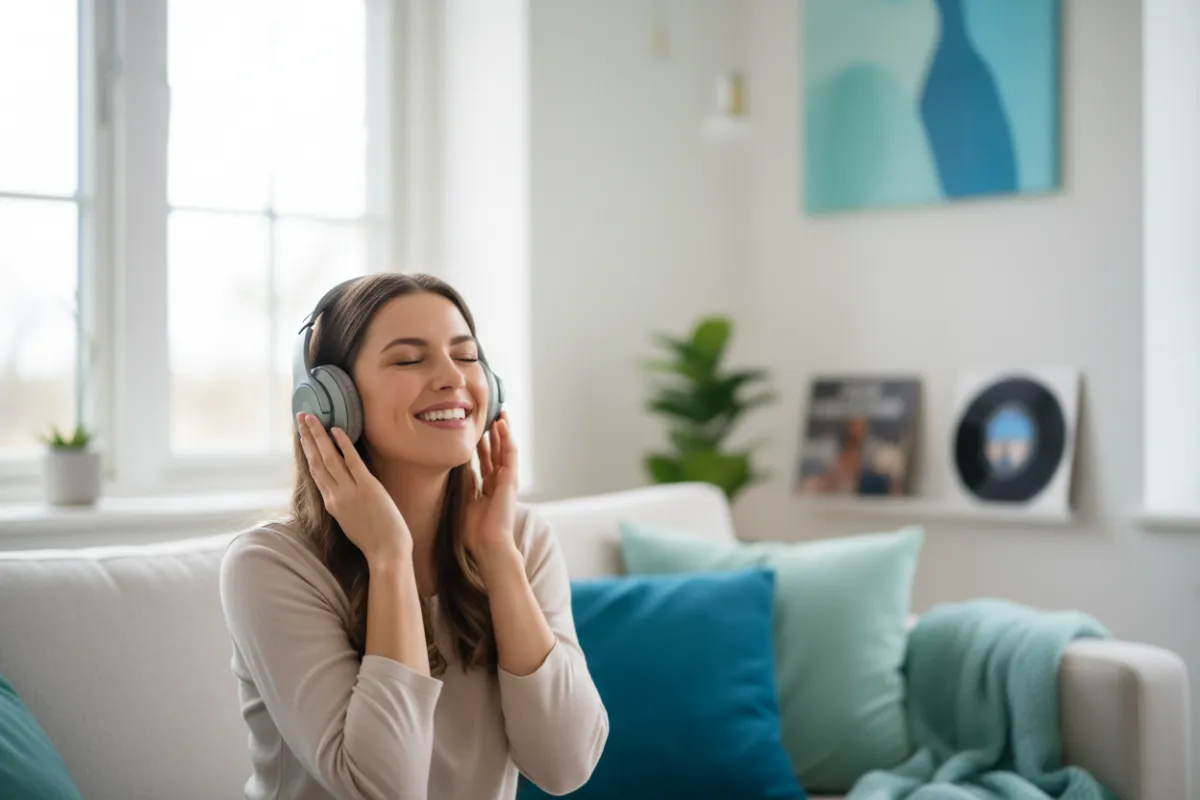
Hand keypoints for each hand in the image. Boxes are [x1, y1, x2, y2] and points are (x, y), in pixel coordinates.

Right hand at [296, 412, 411, 562]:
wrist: (386, 553)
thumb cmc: (373, 540)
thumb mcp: (350, 521)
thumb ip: (343, 503)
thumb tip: (342, 488)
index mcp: (331, 504)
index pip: (315, 472)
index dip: (307, 452)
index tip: (302, 436)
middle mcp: (335, 496)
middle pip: (317, 461)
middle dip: (308, 438)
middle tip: (300, 417)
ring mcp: (350, 491)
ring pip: (329, 458)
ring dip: (319, 436)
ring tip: (311, 418)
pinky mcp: (367, 487)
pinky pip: (352, 461)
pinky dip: (343, 445)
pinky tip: (337, 430)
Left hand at [464, 412, 519, 563]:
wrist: (487, 544)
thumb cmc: (474, 531)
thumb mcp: (463, 501)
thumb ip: (465, 483)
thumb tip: (460, 466)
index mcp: (488, 487)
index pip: (486, 460)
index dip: (482, 444)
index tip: (476, 430)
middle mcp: (499, 482)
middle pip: (497, 452)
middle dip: (494, 434)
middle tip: (490, 415)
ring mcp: (507, 480)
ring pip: (505, 449)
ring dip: (504, 431)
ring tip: (500, 414)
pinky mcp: (511, 480)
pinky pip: (510, 454)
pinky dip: (507, 438)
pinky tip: (503, 425)